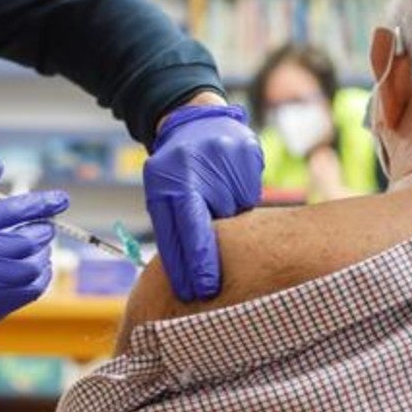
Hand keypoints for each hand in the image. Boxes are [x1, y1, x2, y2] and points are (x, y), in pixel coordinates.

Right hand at [0, 161, 68, 353]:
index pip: (14, 210)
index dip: (43, 204)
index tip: (62, 200)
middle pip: (27, 238)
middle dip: (43, 230)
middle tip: (46, 228)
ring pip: (32, 265)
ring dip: (43, 255)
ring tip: (40, 249)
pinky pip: (27, 292)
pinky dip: (40, 279)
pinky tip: (38, 272)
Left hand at [144, 104, 263, 300]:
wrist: (196, 120)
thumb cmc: (175, 168)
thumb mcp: (161, 192)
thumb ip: (173, 226)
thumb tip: (187, 274)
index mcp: (170, 182)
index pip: (184, 229)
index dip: (194, 262)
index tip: (198, 290)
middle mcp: (198, 168)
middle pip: (214, 226)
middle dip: (211, 253)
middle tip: (210, 278)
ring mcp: (227, 158)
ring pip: (237, 213)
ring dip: (229, 218)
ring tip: (217, 200)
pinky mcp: (248, 152)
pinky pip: (251, 194)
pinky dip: (241, 199)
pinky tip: (229, 185)